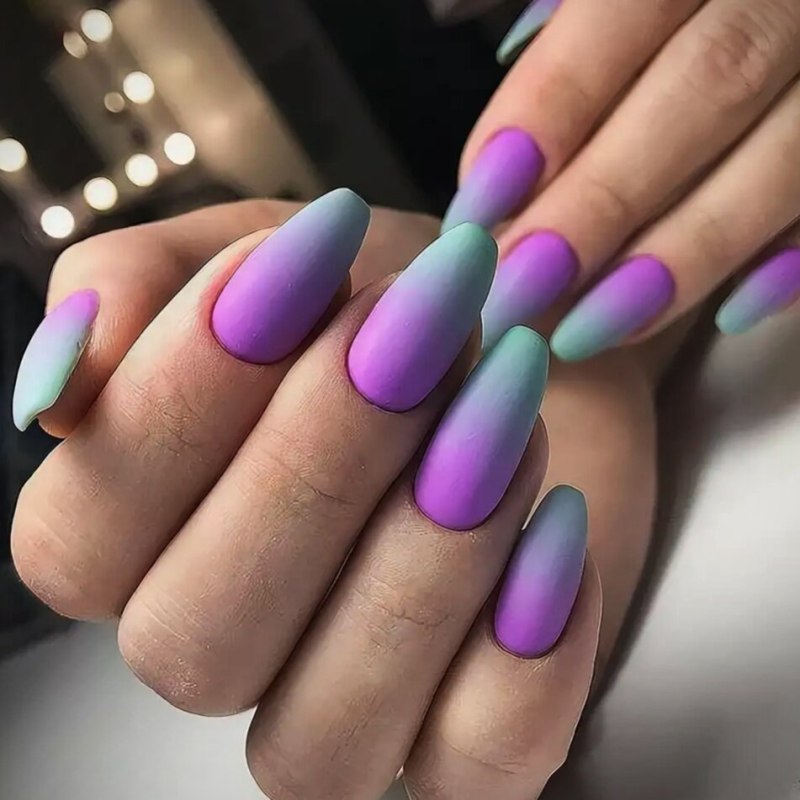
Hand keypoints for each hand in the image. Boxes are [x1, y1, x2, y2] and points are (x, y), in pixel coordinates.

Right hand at [11, 193, 617, 799]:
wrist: (522, 331)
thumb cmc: (382, 296)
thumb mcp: (256, 249)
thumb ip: (136, 285)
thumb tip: (56, 389)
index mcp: (135, 546)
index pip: (78, 540)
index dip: (181, 398)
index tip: (304, 260)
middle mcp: (221, 648)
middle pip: (196, 645)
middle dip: (316, 465)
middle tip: (417, 323)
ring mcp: (344, 712)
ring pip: (326, 730)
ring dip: (429, 549)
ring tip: (505, 396)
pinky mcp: (470, 736)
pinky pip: (481, 763)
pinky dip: (529, 654)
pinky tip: (556, 521)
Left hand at [446, 0, 799, 357]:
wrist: (774, 15)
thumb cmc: (662, 23)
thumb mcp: (602, 5)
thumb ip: (565, 43)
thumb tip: (495, 170)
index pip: (626, 11)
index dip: (552, 106)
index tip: (481, 200)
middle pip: (710, 84)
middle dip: (604, 198)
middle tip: (520, 286)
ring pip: (787, 156)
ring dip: (683, 253)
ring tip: (587, 328)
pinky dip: (791, 262)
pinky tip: (727, 315)